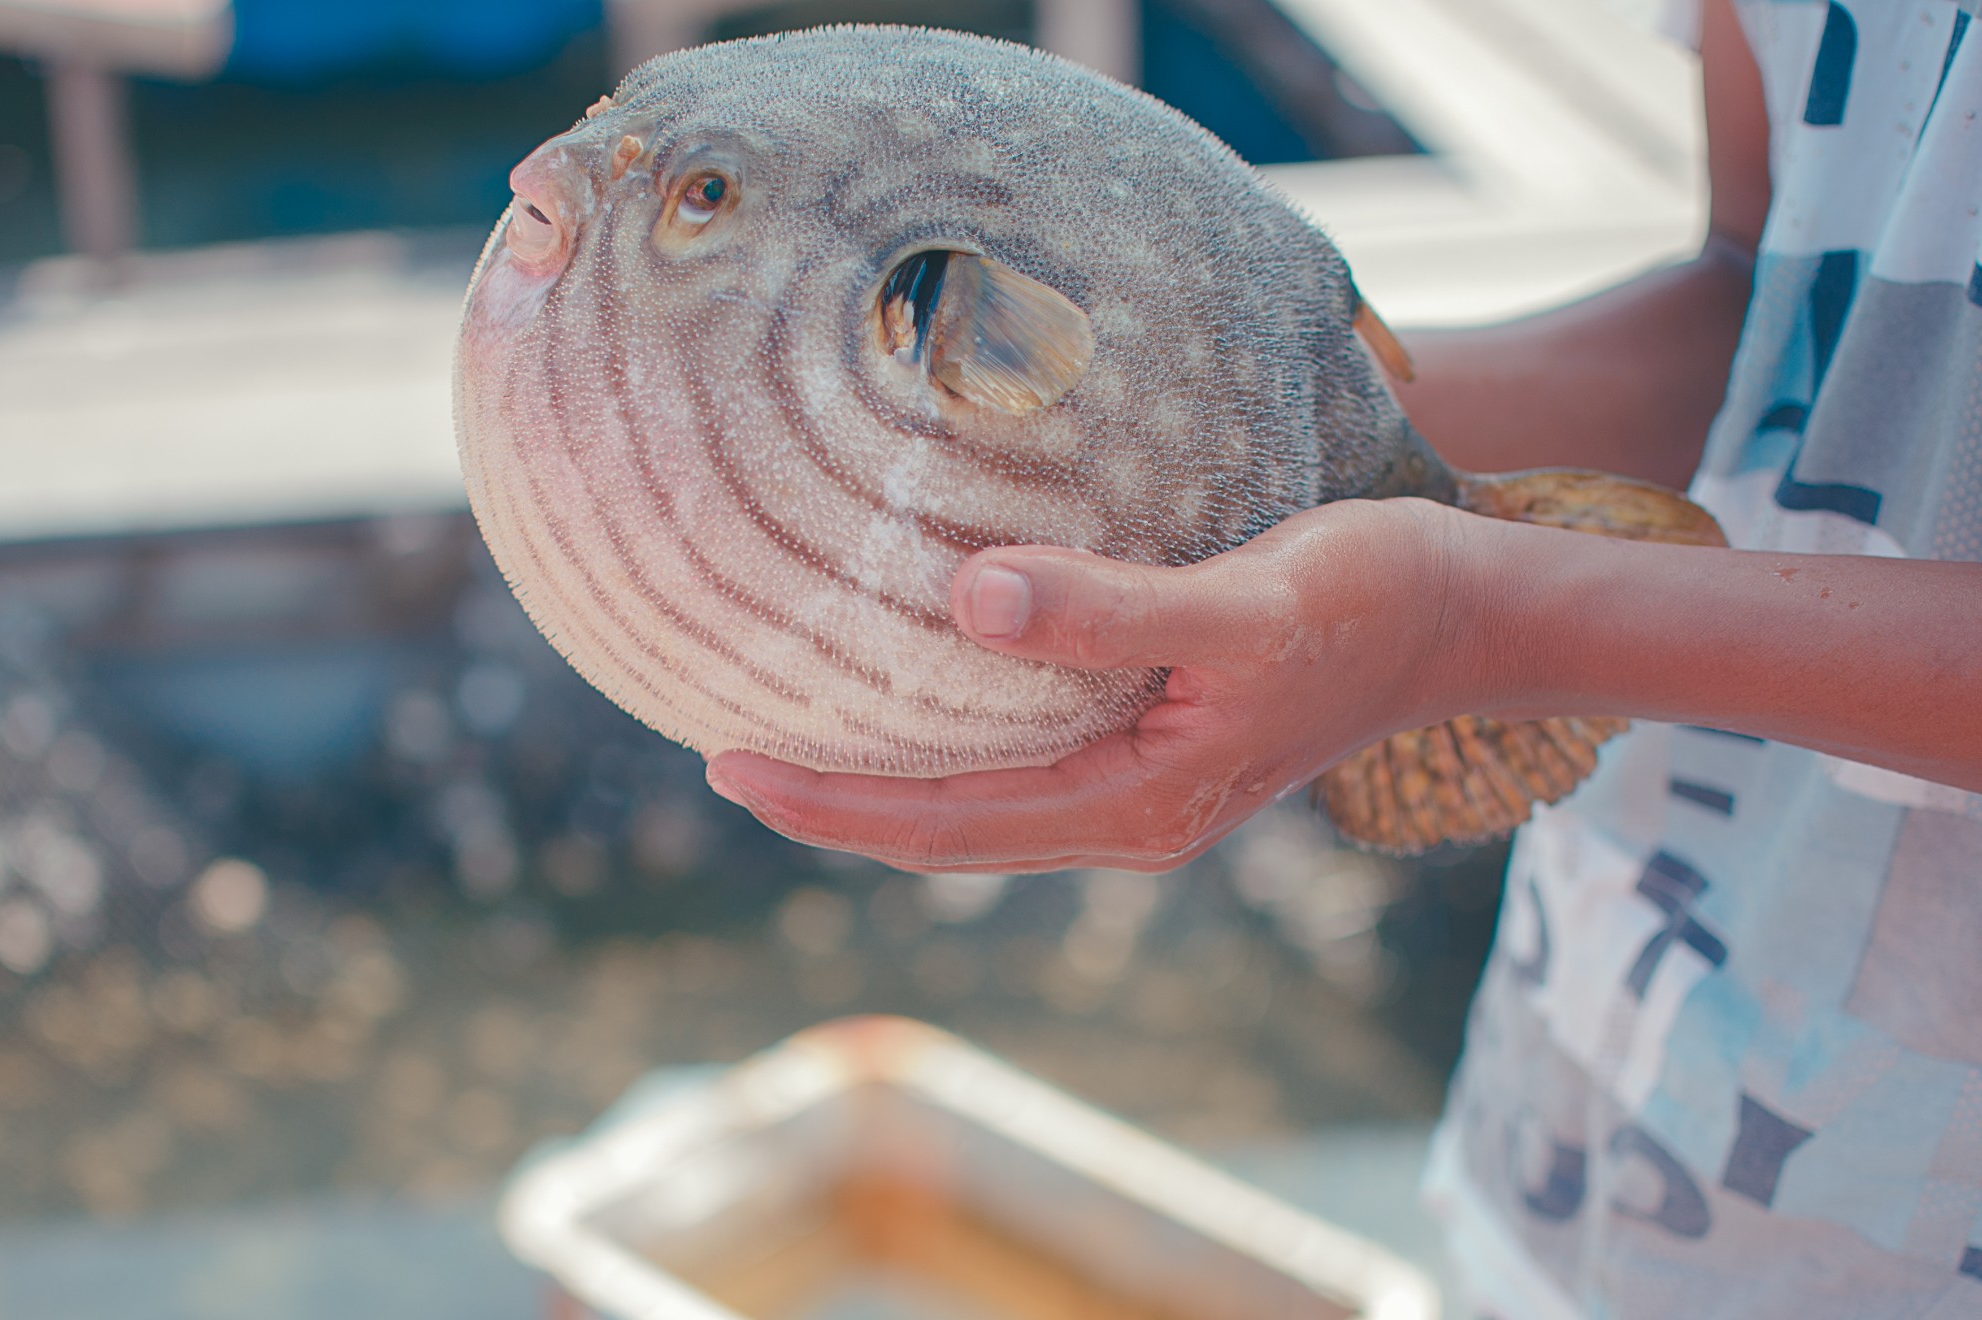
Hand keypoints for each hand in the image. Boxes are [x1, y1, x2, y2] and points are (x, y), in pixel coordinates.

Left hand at [704, 498, 1484, 872]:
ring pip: (981, 802)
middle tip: (720, 753)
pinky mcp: (1160, 743)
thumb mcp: (1241, 603)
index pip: (943, 824)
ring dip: (884, 781)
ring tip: (792, 736)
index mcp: (1137, 808)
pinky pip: (1022, 761)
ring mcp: (1145, 787)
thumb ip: (1106, 610)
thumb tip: (963, 602)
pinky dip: (949, 743)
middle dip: (833, 804)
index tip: (723, 763)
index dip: (829, 803)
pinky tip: (914, 694)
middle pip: (946, 832)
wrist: (1474, 615)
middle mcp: (1130, 816)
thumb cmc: (1370, 600)